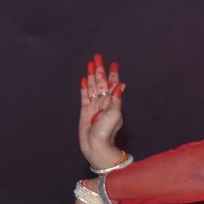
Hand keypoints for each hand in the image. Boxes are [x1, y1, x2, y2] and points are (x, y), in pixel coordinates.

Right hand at [78, 53, 125, 168]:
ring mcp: (94, 106)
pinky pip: (84, 96)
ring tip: (90, 63)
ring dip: (91, 75)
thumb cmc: (106, 132)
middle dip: (100, 70)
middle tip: (98, 57)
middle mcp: (104, 103)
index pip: (113, 84)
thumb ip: (116, 100)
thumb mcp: (114, 114)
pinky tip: (83, 79)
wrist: (96, 146)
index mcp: (113, 103)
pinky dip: (84, 87)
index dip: (112, 74)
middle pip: (101, 82)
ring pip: (92, 87)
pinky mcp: (85, 111)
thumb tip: (120, 85)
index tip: (113, 63)